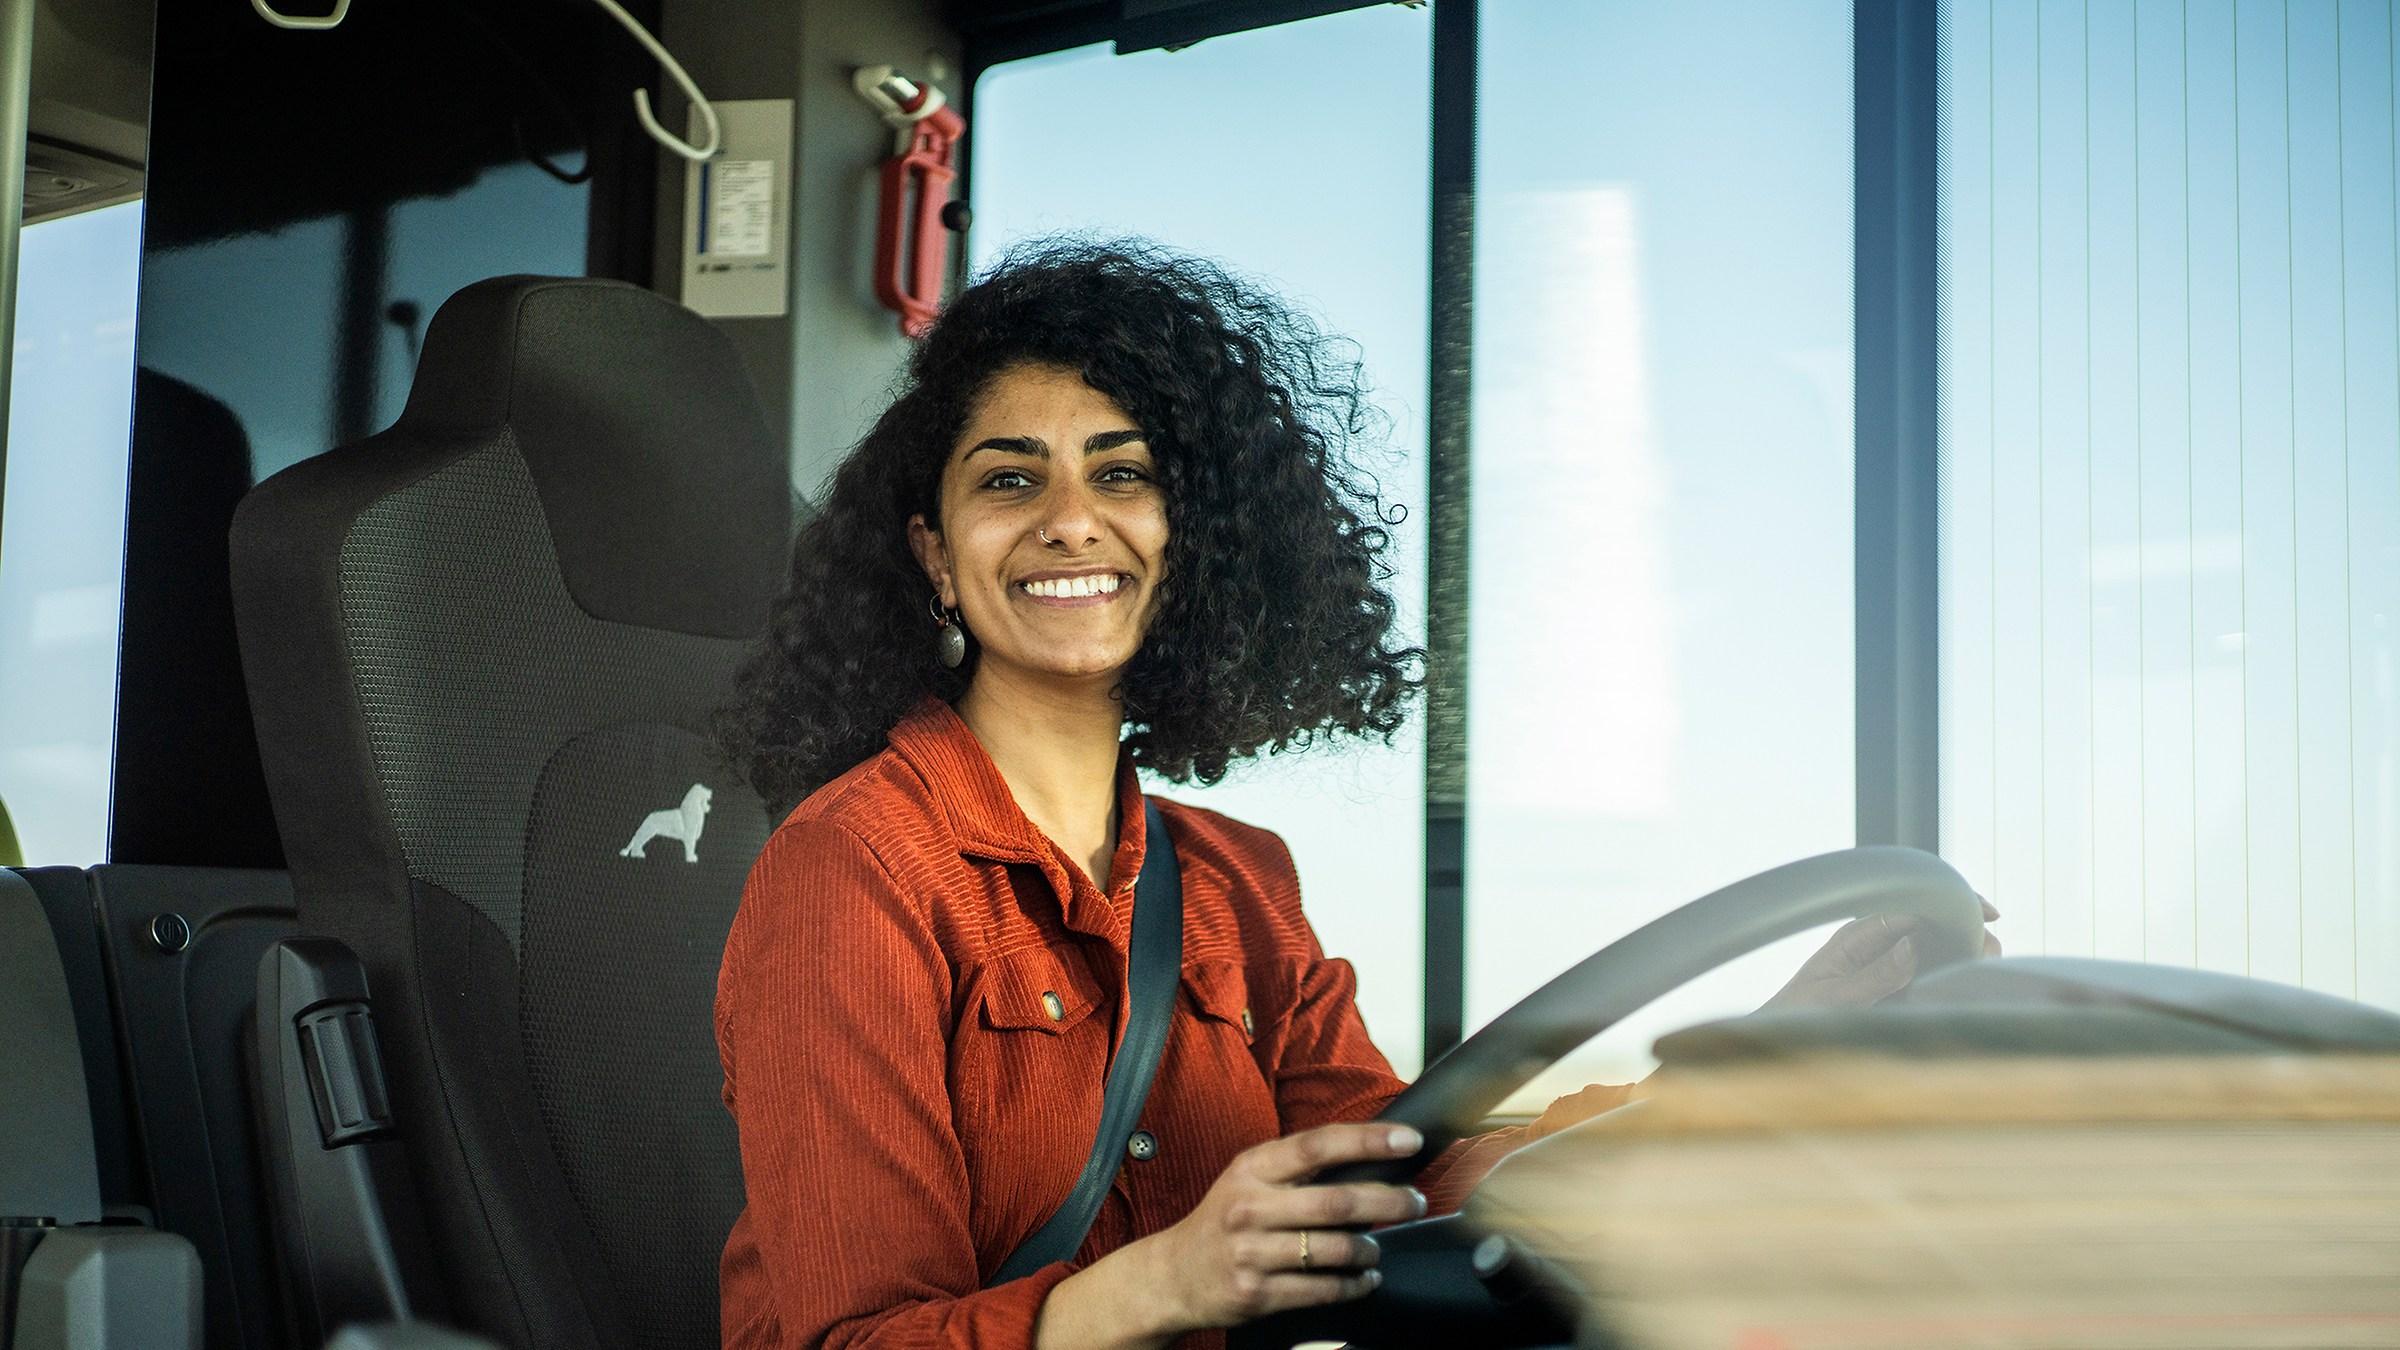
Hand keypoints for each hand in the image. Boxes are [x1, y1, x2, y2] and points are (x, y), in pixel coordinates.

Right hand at [1130, 1122, 1427, 1334]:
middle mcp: (1250, 1207)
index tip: (1408, 1140)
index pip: (1318, 1146)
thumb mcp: (1248, 1178)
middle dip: (1389, 1202)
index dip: (1369, 1141)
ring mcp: (1253, 1253)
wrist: (1173, 1275)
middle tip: (1415, 1201)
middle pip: (1337, 1202)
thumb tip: (1367, 1155)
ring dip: (1370, 1249)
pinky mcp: (1258, 1293)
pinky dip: (1355, 1285)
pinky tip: (1365, 1278)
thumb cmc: (1223, 1220)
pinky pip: (1323, 1289)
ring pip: (1335, 1250)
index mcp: (1252, 1168)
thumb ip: (1296, 1167)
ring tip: (1377, 1248)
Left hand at [1759, 898, 2002, 1012]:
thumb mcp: (1836, 997)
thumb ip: (1877, 974)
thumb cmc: (1797, 1014)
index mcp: (1859, 935)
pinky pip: (1931, 979)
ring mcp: (1887, 968)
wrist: (1778, 1040)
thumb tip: (1914, 946)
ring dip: (1964, 954)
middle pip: (1931, 926)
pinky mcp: (1894, 993)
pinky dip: (1953, 980)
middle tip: (1990, 950)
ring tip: (1984, 968)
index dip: (1951, 904)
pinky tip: (1968, 986)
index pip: (1912, 906)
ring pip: (1937, 951)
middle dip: (1966, 930)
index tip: (1985, 912)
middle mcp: (1877, 946)